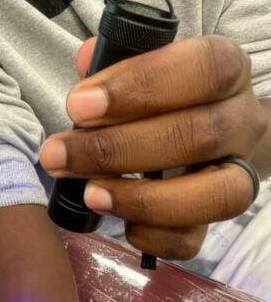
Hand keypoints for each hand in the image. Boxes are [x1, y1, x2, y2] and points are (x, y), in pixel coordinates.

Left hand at [40, 36, 266, 259]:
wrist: (211, 139)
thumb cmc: (167, 102)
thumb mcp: (144, 71)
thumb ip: (116, 64)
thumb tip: (88, 61)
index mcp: (227, 73)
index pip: (203, 69)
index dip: (140, 86)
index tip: (79, 105)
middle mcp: (242, 123)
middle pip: (196, 137)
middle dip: (116, 150)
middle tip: (59, 156)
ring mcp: (238, 176)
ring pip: (214, 196)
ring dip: (141, 199)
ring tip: (90, 194)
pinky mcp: (214, 219)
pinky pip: (194, 240)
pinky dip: (152, 236)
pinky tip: (120, 222)